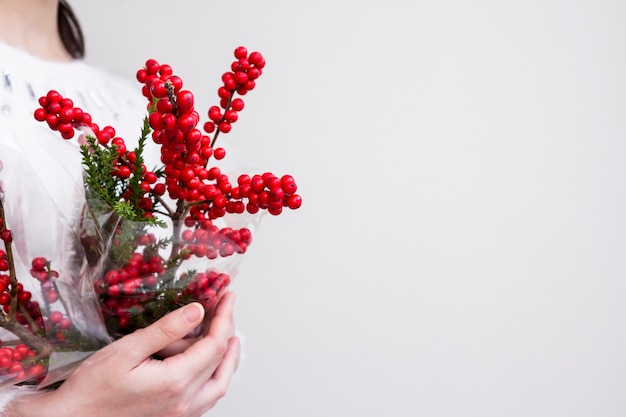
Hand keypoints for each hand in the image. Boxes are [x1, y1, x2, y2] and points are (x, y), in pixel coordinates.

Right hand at [9, 292, 239, 416]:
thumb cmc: (92, 388)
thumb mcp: (127, 350)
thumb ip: (166, 330)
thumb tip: (197, 311)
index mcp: (176, 382)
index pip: (214, 344)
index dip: (224, 317)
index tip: (227, 296)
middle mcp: (185, 402)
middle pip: (220, 362)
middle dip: (225, 331)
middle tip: (224, 309)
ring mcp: (182, 414)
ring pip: (219, 384)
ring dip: (226, 357)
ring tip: (225, 333)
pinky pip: (207, 398)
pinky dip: (214, 376)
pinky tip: (207, 362)